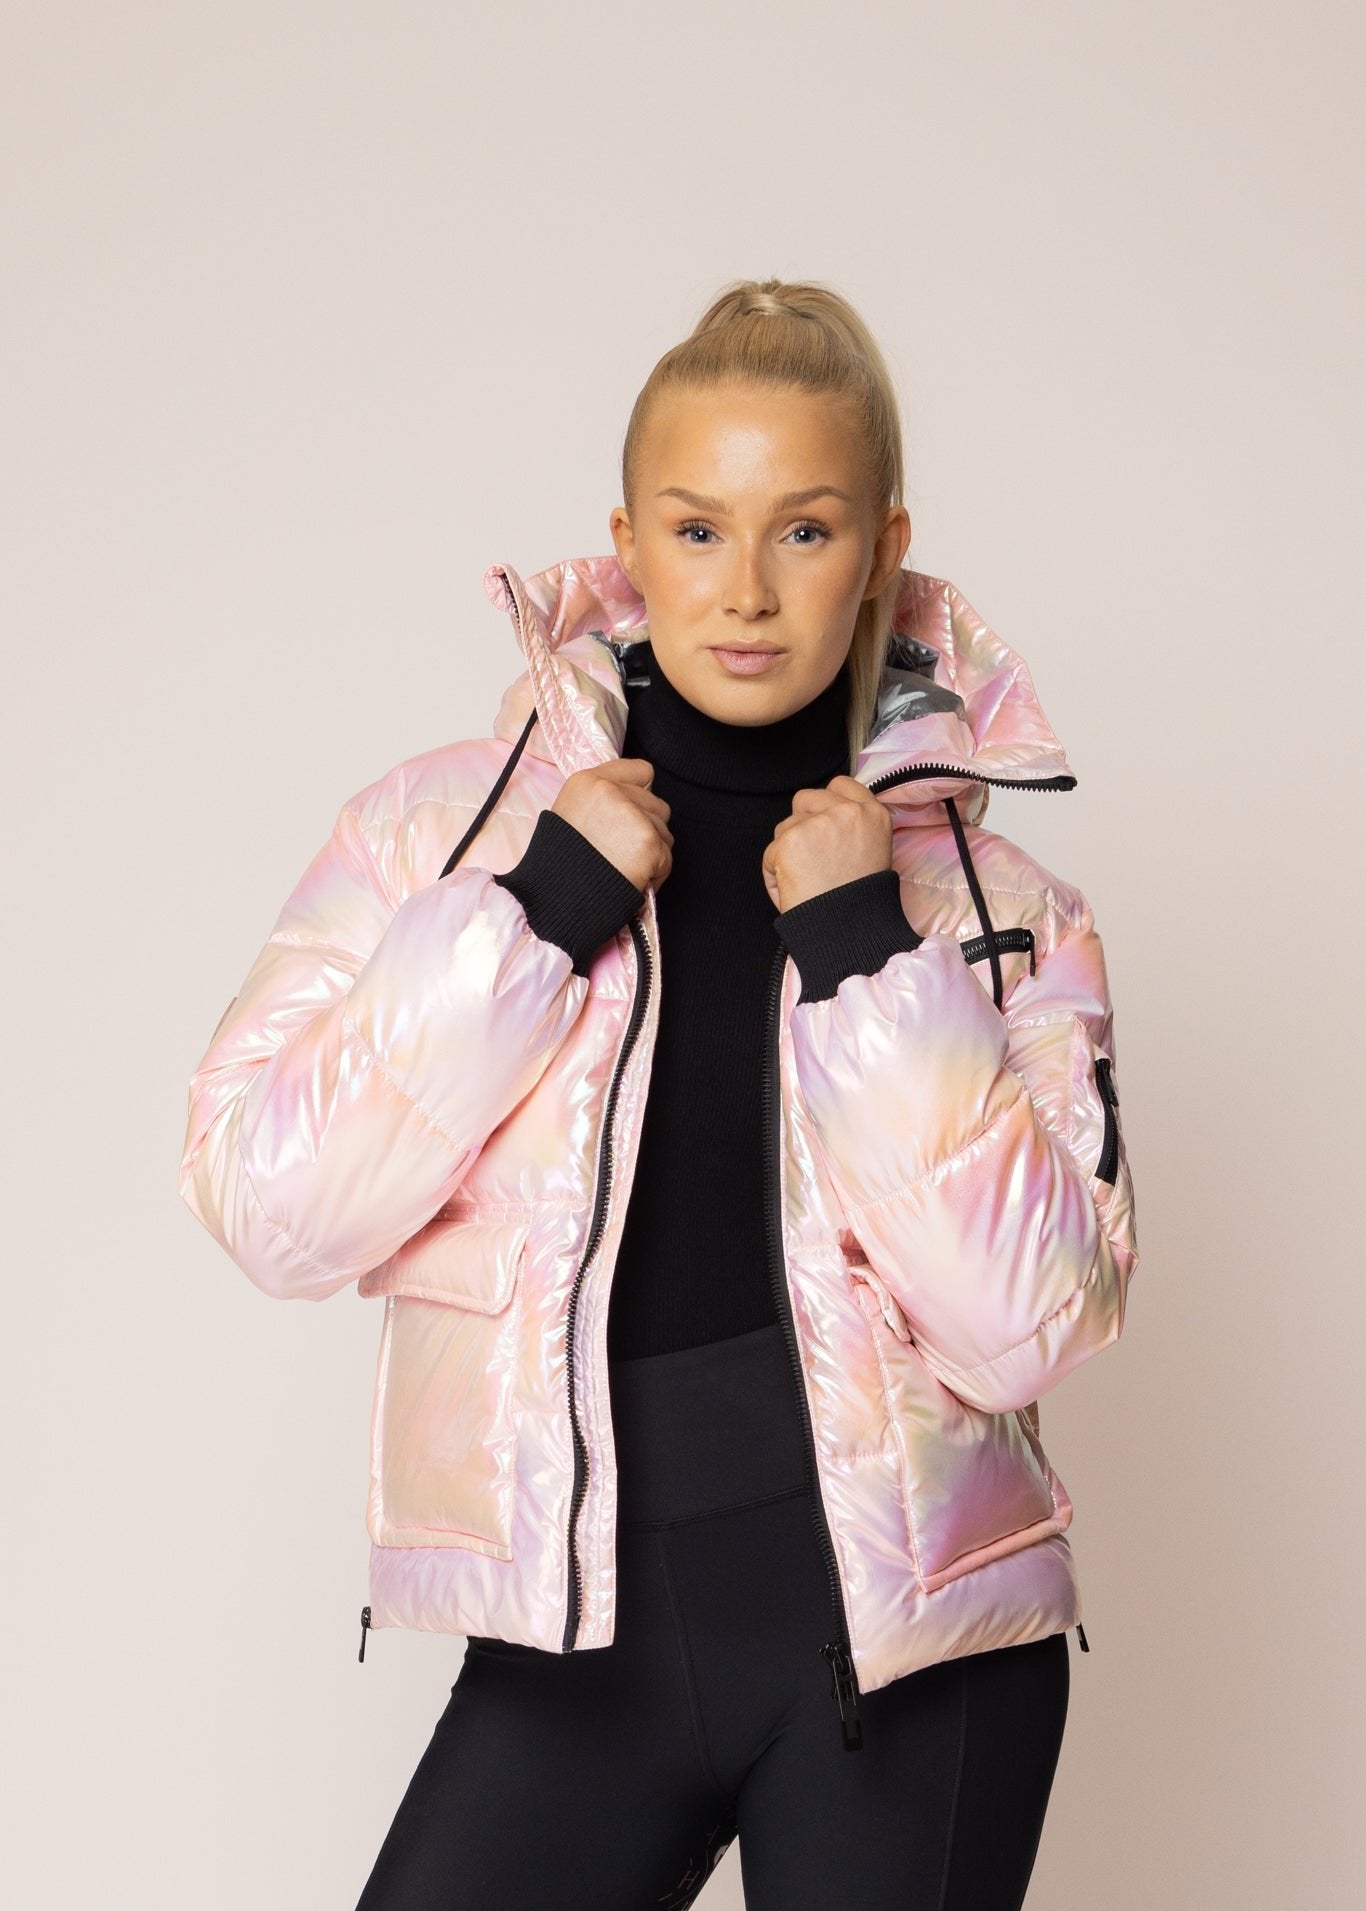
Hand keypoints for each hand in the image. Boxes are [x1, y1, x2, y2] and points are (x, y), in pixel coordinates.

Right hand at [552, 758, 673, 892]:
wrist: (559, 900)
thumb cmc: (560, 865)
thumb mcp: (569, 816)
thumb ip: (601, 801)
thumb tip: (635, 800)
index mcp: (587, 781)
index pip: (642, 771)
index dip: (640, 795)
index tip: (630, 816)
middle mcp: (610, 791)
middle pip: (657, 804)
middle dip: (646, 829)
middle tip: (621, 852)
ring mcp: (631, 815)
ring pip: (665, 831)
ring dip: (651, 852)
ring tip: (623, 867)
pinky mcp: (648, 842)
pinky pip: (667, 857)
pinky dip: (655, 873)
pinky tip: (631, 879)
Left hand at [762, 776, 893, 912]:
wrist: (848, 931)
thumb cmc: (859, 904)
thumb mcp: (874, 854)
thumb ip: (854, 829)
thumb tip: (825, 819)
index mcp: (874, 814)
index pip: (841, 784)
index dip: (826, 802)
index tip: (823, 822)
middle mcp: (848, 812)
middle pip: (805, 799)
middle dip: (801, 823)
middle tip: (812, 858)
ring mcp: (818, 823)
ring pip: (785, 827)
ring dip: (788, 851)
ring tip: (807, 882)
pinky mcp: (790, 840)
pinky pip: (770, 853)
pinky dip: (775, 874)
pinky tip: (794, 891)